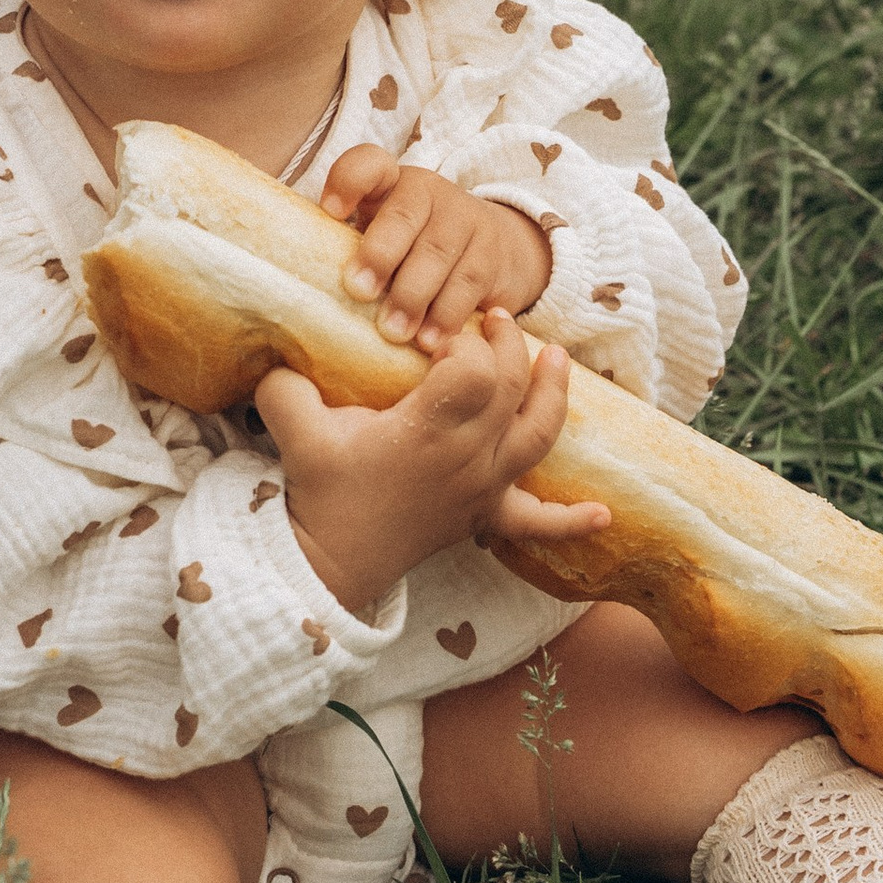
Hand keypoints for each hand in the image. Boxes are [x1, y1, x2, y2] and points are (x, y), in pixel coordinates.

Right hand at [257, 315, 603, 622]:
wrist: (328, 563)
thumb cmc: (318, 491)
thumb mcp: (293, 424)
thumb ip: (285, 378)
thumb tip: (278, 342)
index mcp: (427, 431)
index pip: (476, 369)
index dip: (467, 342)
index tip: (439, 335)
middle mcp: (467, 458)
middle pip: (513, 388)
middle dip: (509, 345)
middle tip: (493, 319)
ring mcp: (482, 490)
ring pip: (539, 436)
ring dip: (555, 394)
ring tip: (558, 359)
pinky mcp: (483, 519)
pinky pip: (538, 524)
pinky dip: (573, 520)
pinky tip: (604, 516)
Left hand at [318, 149, 553, 345]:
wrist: (496, 249)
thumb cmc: (415, 250)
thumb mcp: (383, 237)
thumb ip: (350, 249)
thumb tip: (300, 290)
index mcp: (391, 183)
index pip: (368, 164)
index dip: (347, 181)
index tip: (330, 212)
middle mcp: (430, 192)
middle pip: (403, 215)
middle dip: (379, 254)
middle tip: (359, 291)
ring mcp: (465, 219)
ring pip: (438, 253)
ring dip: (412, 295)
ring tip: (394, 331)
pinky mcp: (492, 254)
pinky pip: (469, 283)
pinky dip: (447, 316)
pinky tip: (430, 341)